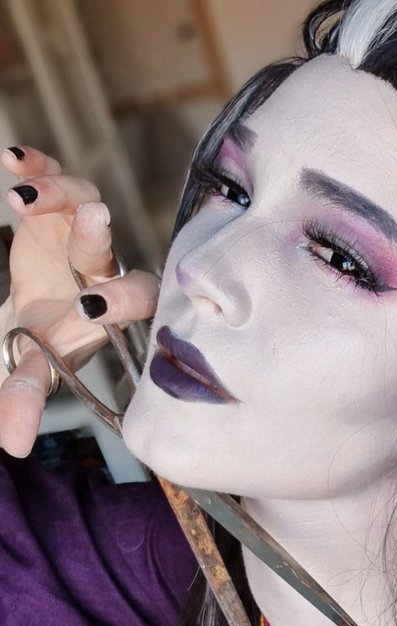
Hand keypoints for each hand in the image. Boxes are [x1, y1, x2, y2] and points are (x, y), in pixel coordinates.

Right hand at [0, 145, 160, 456]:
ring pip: (84, 202)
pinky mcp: (57, 204)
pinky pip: (53, 177)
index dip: (118, 299)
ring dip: (59, 195)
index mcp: (116, 307)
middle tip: (90, 223)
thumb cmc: (51, 338)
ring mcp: (84, 229)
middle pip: (111, 249)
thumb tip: (10, 446)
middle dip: (97, 240)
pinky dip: (38, 166)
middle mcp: (108, 265)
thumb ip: (25, 397)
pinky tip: (13, 160)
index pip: (135, 299)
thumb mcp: (36, 364)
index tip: (86, 307)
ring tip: (23, 197)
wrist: (42, 301)